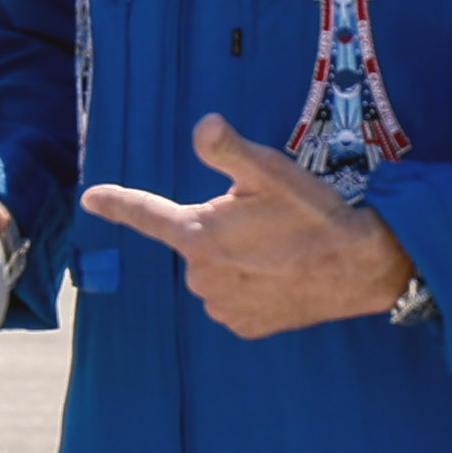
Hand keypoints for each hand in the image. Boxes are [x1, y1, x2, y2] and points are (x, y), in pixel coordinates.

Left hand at [78, 114, 416, 337]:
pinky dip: (250, 288)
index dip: (116, 203)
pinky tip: (280, 277)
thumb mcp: (271, 171)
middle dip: (221, 231)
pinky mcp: (243, 326)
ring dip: (236, 261)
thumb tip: (202, 126)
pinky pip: (234, 300)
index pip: (145, 214)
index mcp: (199, 234)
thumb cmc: (314, 215)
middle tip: (266, 225)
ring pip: (215, 273)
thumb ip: (228, 150)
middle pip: (196, 242)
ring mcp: (221, 306)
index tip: (90, 198)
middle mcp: (200, 276)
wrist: (361, 268)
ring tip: (279, 251)